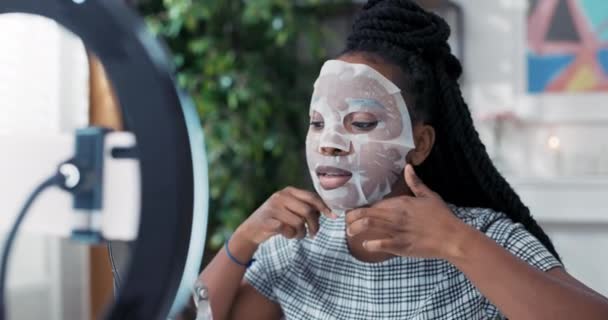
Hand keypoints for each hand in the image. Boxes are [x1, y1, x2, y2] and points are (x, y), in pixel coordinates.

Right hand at [235, 187, 335, 245]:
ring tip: (297, 234)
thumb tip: (326, 212)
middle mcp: (280, 196)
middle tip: (313, 233)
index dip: (324, 207)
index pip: (311, 197)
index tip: (333, 217)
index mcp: (288, 191)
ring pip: (299, 222)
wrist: (251, 229)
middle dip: (314, 225)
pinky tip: (287, 235)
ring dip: (302, 233)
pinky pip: (289, 230)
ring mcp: (273, 208)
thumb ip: (305, 207)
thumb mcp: (289, 208)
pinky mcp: (268, 221)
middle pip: (308, 211)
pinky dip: (291, 236)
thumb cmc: (275, 219)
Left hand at [345, 164, 470, 258]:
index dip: (363, 208)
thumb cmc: (442, 217)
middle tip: (346, 221)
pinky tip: (365, 244)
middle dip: (352, 217)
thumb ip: (415, 183)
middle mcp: (396, 215)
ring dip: (354, 228)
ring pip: (368, 225)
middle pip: (366, 213)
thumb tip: (408, 167)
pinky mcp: (400, 246)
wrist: (453, 237)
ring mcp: (397, 230)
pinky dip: (369, 244)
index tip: (356, 211)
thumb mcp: (429, 196)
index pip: (375, 203)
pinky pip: (379, 244)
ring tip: (349, 232)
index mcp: (401, 202)